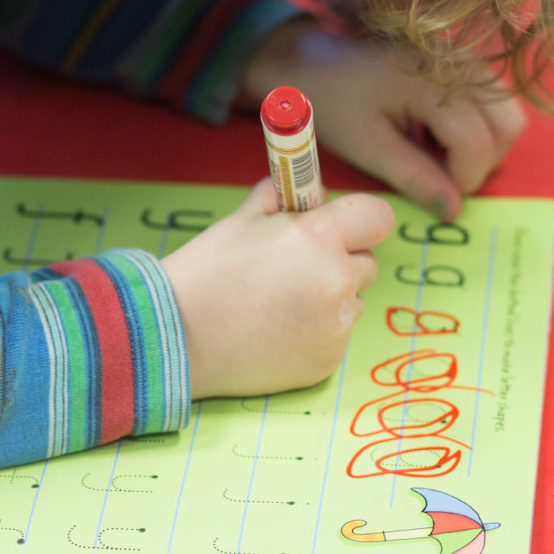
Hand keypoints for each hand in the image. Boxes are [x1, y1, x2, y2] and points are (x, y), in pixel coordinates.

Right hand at [163, 180, 393, 398]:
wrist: (176, 335)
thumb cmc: (206, 272)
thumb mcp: (243, 219)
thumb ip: (284, 199)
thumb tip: (309, 191)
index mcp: (319, 239)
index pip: (377, 217)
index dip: (360, 219)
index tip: (344, 226)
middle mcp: (337, 283)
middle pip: (366, 263)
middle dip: (339, 260)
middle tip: (295, 268)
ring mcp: (335, 327)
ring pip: (351, 302)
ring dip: (329, 298)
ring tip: (279, 305)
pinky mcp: (327, 362)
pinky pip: (334, 336)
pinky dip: (314, 332)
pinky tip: (275, 331)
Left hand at [240, 19, 524, 220]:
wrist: (311, 58)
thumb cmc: (331, 100)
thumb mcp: (367, 146)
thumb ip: (414, 177)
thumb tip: (453, 211)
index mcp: (432, 82)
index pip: (477, 143)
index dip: (463, 180)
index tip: (434, 195)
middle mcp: (460, 62)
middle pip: (508, 126)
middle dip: (481, 164)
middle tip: (439, 178)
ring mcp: (466, 56)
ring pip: (507, 113)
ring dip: (483, 145)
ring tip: (435, 155)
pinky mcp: (463, 59)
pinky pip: (493, 100)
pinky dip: (478, 125)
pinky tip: (436, 133)